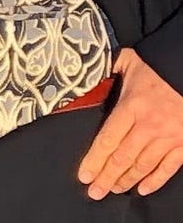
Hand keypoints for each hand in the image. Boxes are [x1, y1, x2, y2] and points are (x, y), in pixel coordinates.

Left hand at [78, 47, 182, 198]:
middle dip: (106, 177)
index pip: (108, 139)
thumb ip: (110, 67)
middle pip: (123, 158)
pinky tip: (142, 189)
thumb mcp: (130, 61)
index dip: (94, 160)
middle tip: (94, 191)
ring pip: (143, 166)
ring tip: (113, 190)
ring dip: (126, 181)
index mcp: (132, 106)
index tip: (84, 175)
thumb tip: (91, 71)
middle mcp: (149, 125)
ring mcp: (168, 136)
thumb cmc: (158, 65)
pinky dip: (155, 181)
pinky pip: (168, 168)